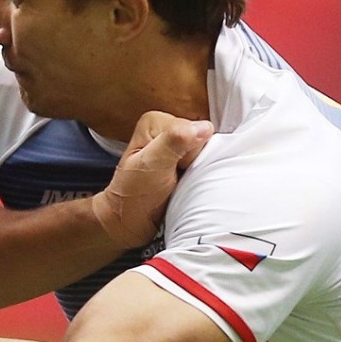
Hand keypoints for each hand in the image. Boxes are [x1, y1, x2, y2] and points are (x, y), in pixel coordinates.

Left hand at [92, 111, 213, 247]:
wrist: (130, 220)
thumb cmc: (135, 193)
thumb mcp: (151, 164)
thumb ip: (173, 141)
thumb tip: (203, 128)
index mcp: (157, 121)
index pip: (196, 131)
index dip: (190, 154)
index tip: (173, 168)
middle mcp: (169, 129)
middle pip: (205, 142)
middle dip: (197, 163)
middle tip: (177, 177)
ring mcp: (180, 147)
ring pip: (210, 155)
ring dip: (201, 172)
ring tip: (182, 183)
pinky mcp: (188, 164)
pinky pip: (210, 166)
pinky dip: (203, 178)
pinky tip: (188, 186)